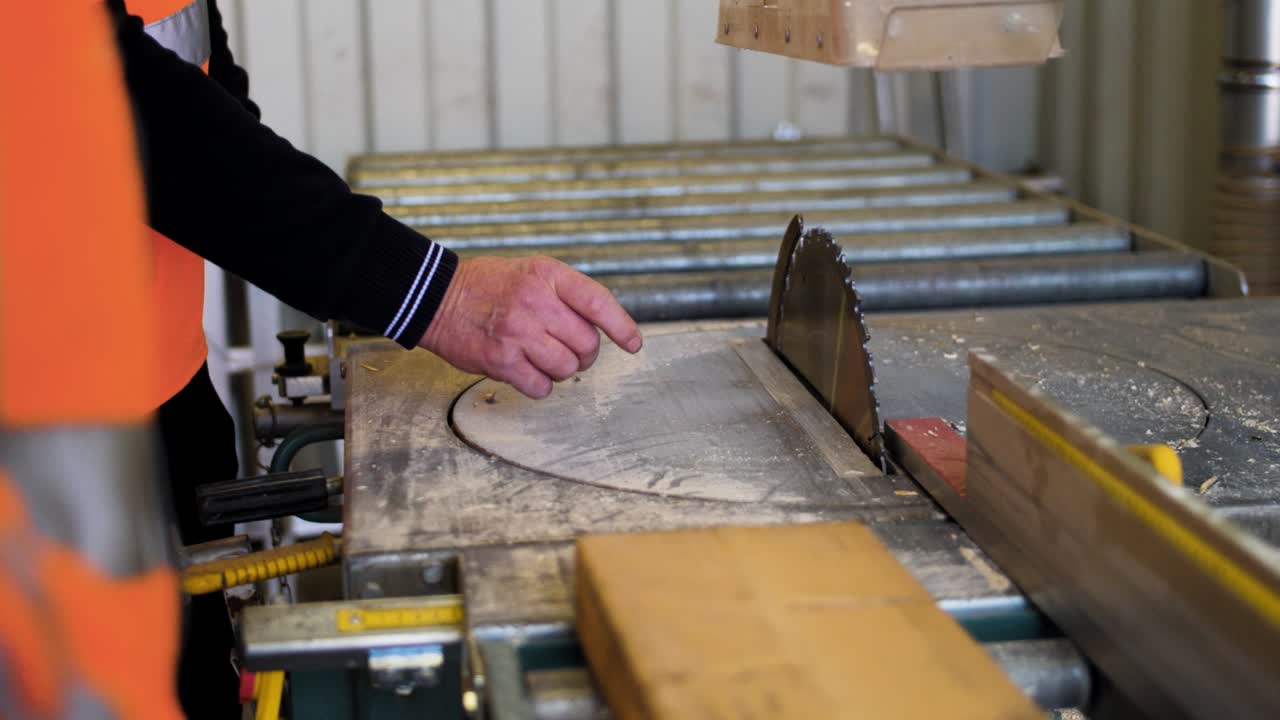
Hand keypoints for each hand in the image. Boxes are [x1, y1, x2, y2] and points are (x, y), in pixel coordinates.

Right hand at [418, 256, 642, 397]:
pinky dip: (540, 386)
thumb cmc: (489, 286)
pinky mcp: (502, 360)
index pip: (598, 302)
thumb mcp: (532, 272)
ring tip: (543, 359)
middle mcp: (536, 302)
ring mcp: (518, 333)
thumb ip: (566, 294)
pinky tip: (527, 371)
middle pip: (587, 343)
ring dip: (562, 371)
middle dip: (585, 354)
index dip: (622, 326)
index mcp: (548, 275)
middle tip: (569, 351)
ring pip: (567, 368)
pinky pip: (541, 386)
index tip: (632, 344)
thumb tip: (602, 327)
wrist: (438, 298)